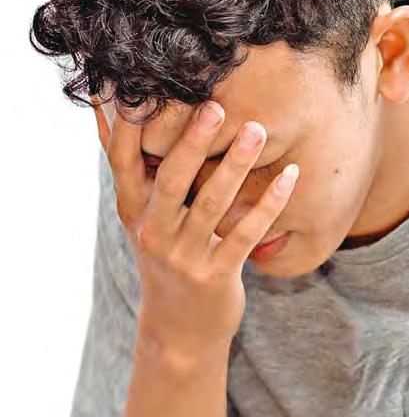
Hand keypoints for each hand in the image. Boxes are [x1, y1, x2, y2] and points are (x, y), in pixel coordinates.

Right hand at [91, 97, 298, 359]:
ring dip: (236, 165)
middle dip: (194, 140)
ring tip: (257, 130)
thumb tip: (110, 112)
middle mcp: (152, 231)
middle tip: (217, 105)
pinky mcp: (215, 275)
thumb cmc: (166, 256)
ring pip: (211, 204)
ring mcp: (183, 256)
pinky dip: (269, 203)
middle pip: (171, 178)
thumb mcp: (142, 218)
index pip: (123, 160)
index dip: (132, 125)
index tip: (150, 87)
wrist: (179, 329)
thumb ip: (138, 171)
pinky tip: (290, 176)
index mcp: (133, 210)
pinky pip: (246, 234)